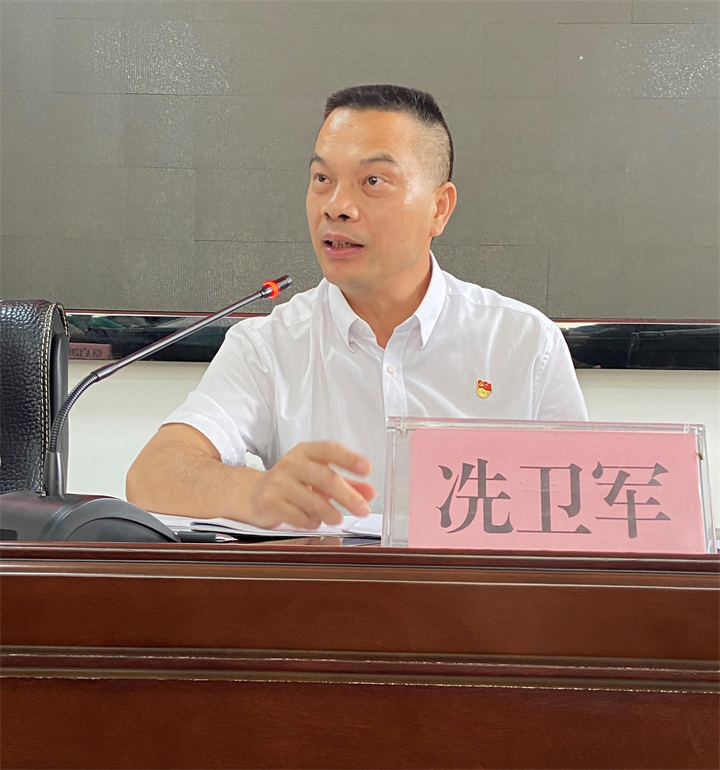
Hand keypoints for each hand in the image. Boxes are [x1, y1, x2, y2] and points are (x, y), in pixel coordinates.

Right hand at [248, 441, 374, 529]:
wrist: (254, 493)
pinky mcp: (270, 502)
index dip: (349, 458)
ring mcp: (279, 482)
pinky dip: (311, 521)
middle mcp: (292, 463)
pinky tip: (314, 521)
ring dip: (330, 512)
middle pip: (325, 478)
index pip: (330, 449)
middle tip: (363, 509)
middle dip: (347, 496)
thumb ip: (346, 483)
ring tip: (337, 519)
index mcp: (306, 452)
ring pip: (312, 500)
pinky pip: (297, 516)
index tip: (367, 468)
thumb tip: (370, 493)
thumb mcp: (318, 477)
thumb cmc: (292, 483)